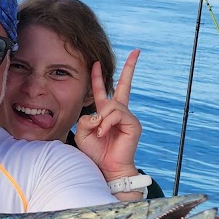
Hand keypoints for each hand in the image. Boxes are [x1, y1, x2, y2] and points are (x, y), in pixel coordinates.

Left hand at [74, 50, 142, 181]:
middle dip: (129, 67)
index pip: (100, 91)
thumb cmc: (94, 152)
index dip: (96, 78)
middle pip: (124, 85)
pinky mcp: (133, 123)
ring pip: (112, 105)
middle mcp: (118, 112)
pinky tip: (104, 133)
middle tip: (136, 51)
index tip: (95, 63)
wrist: (106, 167)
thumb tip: (99, 113)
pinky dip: (107, 124)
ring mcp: (127, 117)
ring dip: (101, 119)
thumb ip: (85, 119)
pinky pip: (117, 115)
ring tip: (99, 133)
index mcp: (104, 113)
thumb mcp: (81, 133)